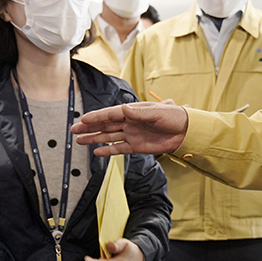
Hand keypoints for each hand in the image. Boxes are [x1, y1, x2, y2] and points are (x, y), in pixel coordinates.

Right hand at [72, 102, 188, 156]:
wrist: (187, 132)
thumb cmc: (174, 117)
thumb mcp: (157, 112)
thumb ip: (139, 112)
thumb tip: (123, 108)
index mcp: (133, 111)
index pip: (110, 114)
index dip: (96, 117)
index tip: (83, 120)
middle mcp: (129, 122)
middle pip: (105, 125)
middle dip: (89, 127)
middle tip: (74, 130)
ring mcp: (132, 134)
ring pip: (108, 136)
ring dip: (94, 138)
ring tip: (79, 141)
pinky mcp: (137, 146)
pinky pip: (118, 149)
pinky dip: (107, 151)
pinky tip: (96, 152)